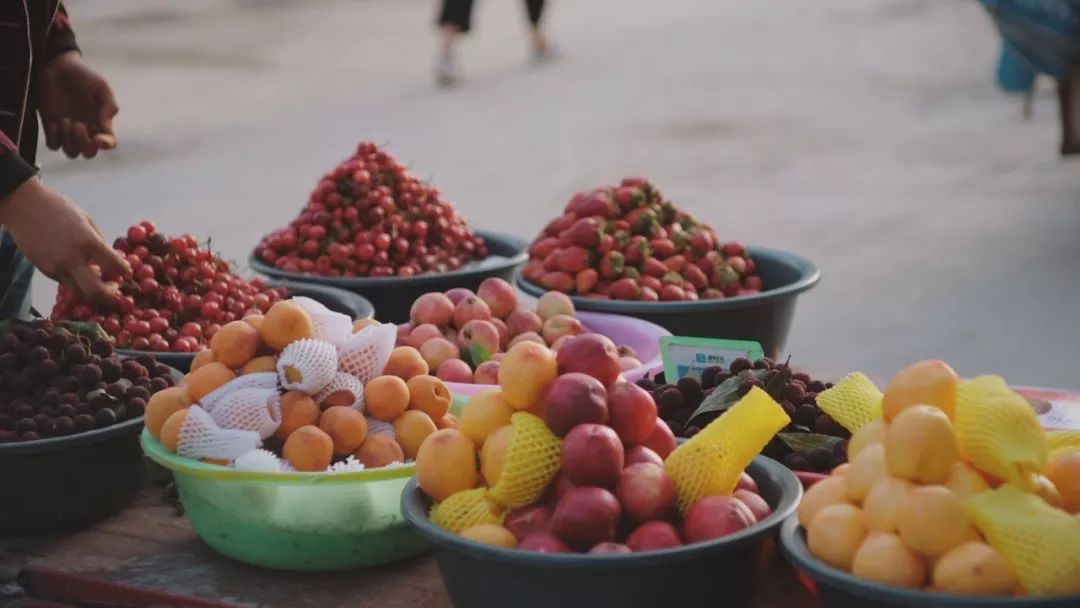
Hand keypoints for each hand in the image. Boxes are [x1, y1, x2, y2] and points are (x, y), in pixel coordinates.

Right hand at [0, 178, 127, 299]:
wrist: (24, 206)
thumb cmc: (59, 209)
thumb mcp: (87, 220)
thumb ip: (100, 242)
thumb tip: (113, 259)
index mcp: (87, 242)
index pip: (114, 266)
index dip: (125, 272)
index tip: (127, 272)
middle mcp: (72, 259)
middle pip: (95, 291)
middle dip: (109, 293)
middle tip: (114, 286)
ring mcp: (56, 267)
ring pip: (79, 291)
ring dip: (91, 289)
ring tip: (96, 277)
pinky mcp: (45, 270)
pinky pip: (66, 283)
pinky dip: (76, 281)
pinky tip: (79, 270)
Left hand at [37, 51, 117, 158]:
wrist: (55, 67)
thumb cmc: (82, 75)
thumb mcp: (101, 87)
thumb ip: (108, 107)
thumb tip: (105, 127)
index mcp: (101, 122)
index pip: (109, 143)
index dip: (105, 145)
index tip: (97, 138)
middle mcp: (86, 130)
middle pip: (88, 153)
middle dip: (83, 144)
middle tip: (78, 124)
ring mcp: (68, 130)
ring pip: (71, 152)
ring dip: (68, 139)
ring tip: (65, 119)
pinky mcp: (51, 128)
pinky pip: (54, 146)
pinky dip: (55, 138)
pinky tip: (54, 121)